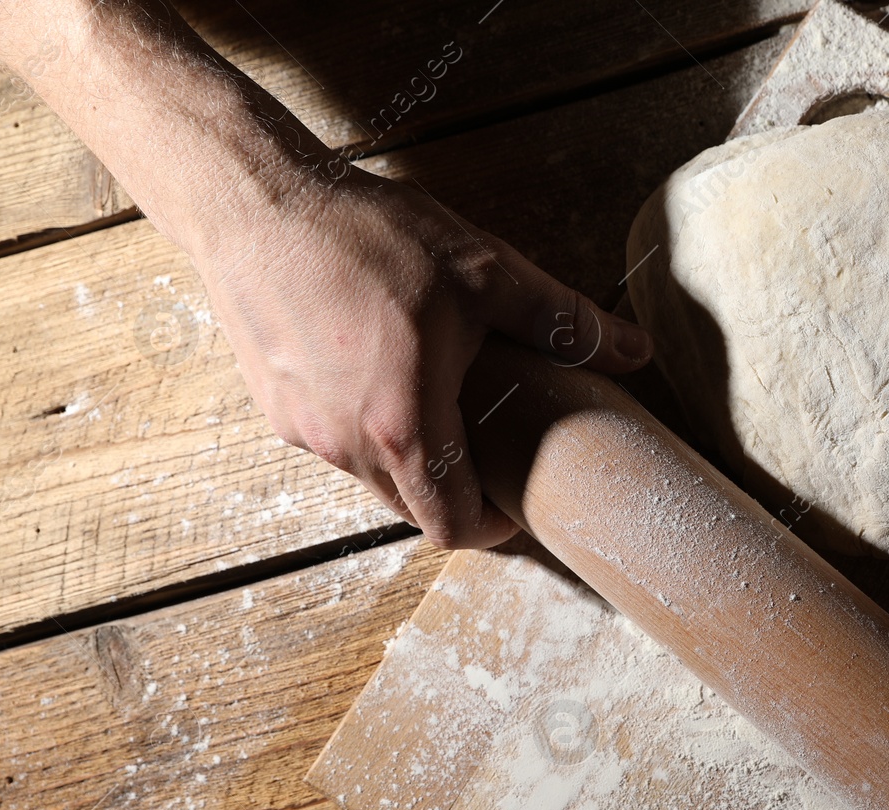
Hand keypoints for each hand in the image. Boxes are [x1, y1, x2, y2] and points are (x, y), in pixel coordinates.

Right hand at [192, 167, 652, 548]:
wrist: (252, 201)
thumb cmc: (366, 236)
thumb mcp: (485, 272)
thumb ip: (563, 321)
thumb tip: (636, 352)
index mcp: (405, 428)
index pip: (453, 528)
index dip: (494, 529)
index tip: (516, 503)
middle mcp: (346, 446)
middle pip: (413, 508)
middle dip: (456, 492)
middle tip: (492, 451)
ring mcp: (302, 432)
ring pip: (372, 478)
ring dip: (411, 461)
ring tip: (442, 405)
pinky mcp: (273, 409)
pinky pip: (334, 443)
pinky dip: (367, 431)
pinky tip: (385, 376)